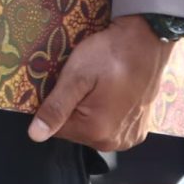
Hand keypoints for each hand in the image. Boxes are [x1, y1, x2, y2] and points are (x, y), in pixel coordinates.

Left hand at [28, 17, 174, 150]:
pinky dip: (107, 112)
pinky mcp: (138, 130)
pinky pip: (111, 126)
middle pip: (75, 130)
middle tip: (82, 82)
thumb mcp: (76, 76)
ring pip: (92, 128)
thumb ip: (56, 107)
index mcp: (96, 131)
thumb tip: (36, 135)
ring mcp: (129, 137)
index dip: (54, 105)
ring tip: (98, 85)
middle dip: (72, 108)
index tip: (64, 85)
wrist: (147, 41)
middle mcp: (114, 142)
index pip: (56, 128)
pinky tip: (111, 92)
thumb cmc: (110, 54)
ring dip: (89, 110)